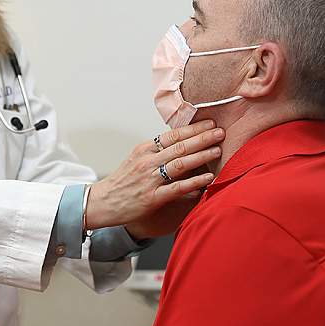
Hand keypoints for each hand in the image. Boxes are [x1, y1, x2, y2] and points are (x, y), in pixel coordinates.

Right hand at [83, 120, 223, 230]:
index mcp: (144, 149)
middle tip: (220, 132)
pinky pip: (177, 188)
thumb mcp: (136, 159)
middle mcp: (147, 161)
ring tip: (217, 150)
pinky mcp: (152, 197)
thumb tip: (181, 143)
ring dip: (201, 156)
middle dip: (202, 138)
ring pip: (180, 164)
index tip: (209, 123)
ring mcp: (150, 179)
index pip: (172, 135)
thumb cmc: (123, 181)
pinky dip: (194, 182)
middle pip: (179, 146)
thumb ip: (157, 151)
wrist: (103, 202)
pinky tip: (208, 178)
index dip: (193, 128)